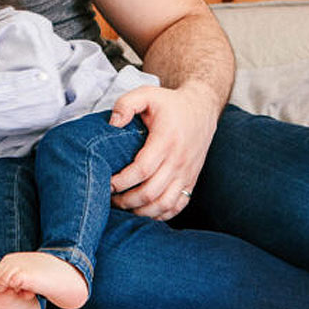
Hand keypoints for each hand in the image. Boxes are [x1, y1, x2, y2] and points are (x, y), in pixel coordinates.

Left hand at [108, 84, 219, 219]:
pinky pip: (177, 206)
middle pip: (150, 192)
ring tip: (124, 207)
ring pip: (164, 204)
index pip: (142, 170)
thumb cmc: (170, 104)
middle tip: (109, 199)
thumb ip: (125, 105)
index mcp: (166, 141)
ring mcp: (187, 173)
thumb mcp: (146, 94)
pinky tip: (144, 211)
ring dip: (141, 211)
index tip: (107, 183)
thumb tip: (112, 124)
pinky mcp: (191, 180)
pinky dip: (160, 214)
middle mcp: (179, 161)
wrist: (201, 108)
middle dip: (126, 200)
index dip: (122, 181)